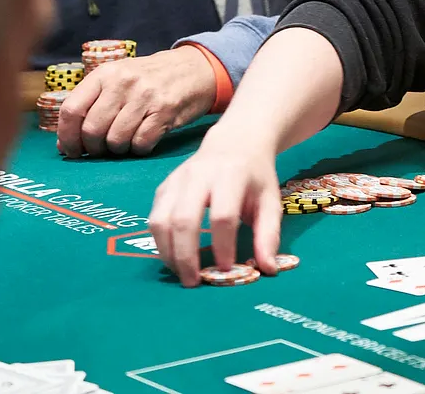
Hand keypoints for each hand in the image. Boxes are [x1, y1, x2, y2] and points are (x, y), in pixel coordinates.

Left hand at [58, 47, 217, 157]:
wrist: (194, 68)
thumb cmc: (150, 79)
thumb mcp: (118, 79)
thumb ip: (92, 105)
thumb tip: (65, 144)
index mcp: (105, 73)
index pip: (71, 110)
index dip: (67, 136)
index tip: (71, 150)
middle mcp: (123, 82)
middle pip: (92, 130)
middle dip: (94, 148)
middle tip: (102, 149)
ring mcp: (145, 96)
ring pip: (116, 140)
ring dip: (118, 149)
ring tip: (126, 142)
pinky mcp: (166, 110)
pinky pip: (141, 143)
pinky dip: (139, 148)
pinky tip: (144, 139)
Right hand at [148, 131, 281, 286]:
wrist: (235, 142)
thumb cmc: (255, 177)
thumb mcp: (270, 201)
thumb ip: (269, 235)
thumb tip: (267, 269)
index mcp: (231, 175)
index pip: (222, 216)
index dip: (222, 246)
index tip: (227, 269)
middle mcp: (199, 174)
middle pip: (183, 220)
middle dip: (186, 256)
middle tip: (194, 282)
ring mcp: (177, 179)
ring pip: (160, 220)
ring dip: (168, 253)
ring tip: (182, 273)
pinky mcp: (164, 187)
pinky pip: (154, 218)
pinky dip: (160, 242)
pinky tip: (174, 256)